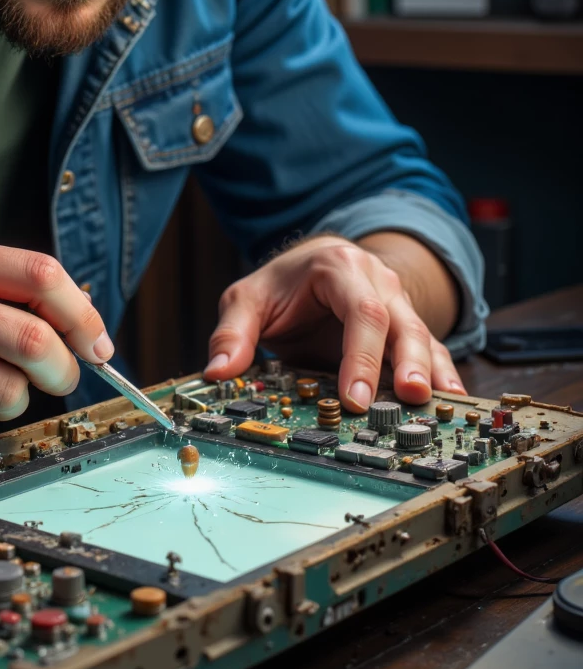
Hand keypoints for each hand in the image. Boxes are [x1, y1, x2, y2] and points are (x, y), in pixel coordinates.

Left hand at [204, 236, 465, 411]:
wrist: (314, 265)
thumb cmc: (283, 285)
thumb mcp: (248, 299)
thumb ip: (233, 332)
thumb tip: (217, 373)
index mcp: (340, 268)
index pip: (359, 312)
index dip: (360, 357)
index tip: (354, 399)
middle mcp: (378, 282)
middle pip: (401, 323)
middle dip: (407, 363)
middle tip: (411, 398)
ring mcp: (397, 304)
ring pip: (422, 337)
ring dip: (433, 372)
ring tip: (443, 404)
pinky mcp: (406, 329)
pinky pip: (429, 351)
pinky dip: (441, 375)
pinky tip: (452, 401)